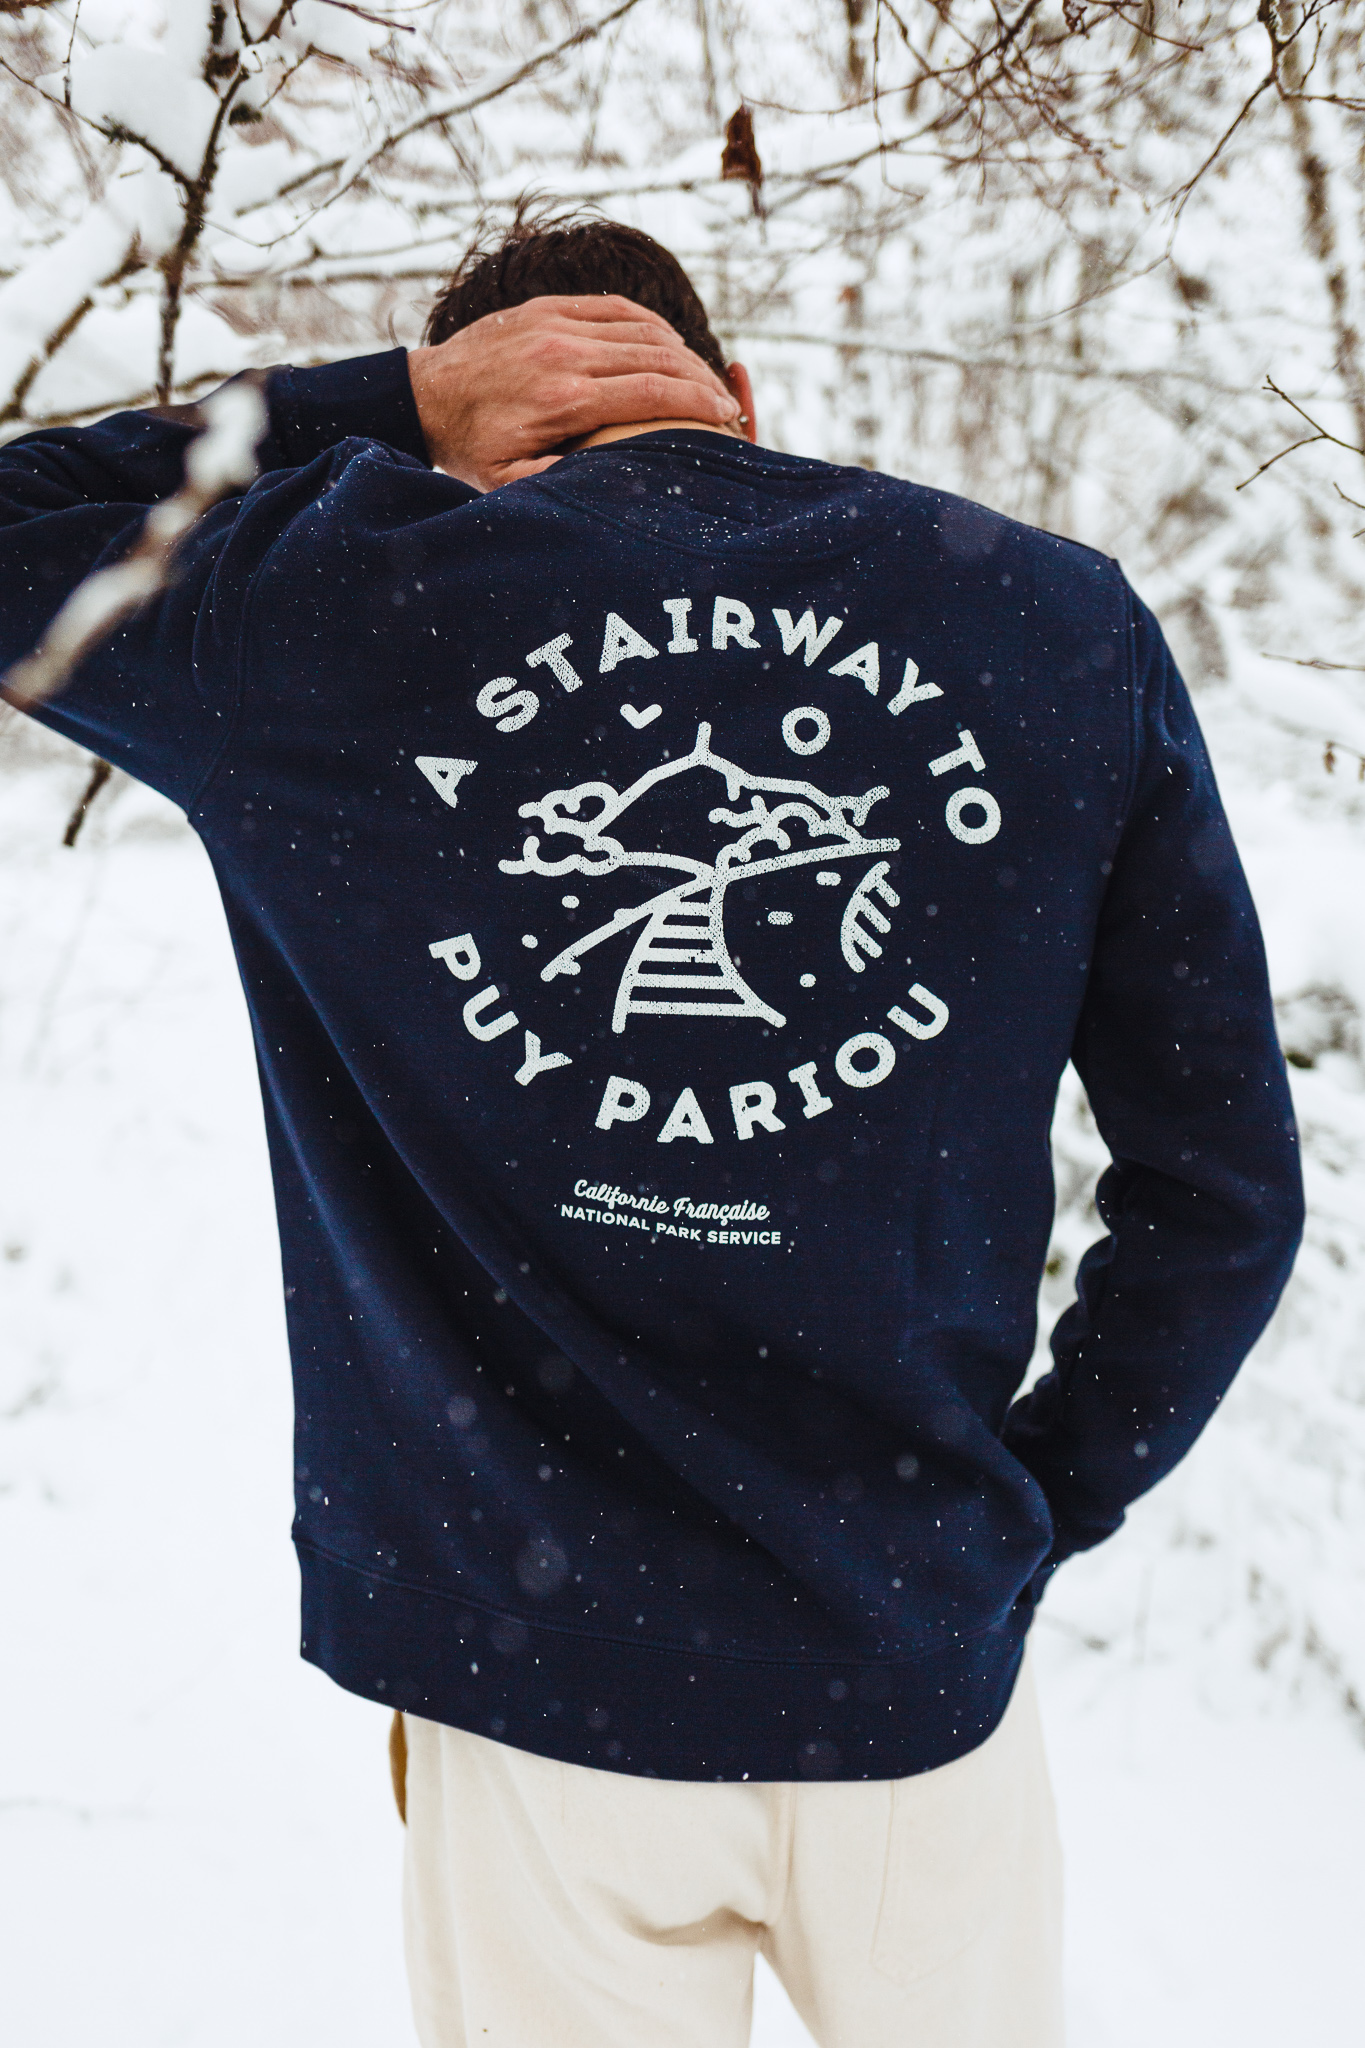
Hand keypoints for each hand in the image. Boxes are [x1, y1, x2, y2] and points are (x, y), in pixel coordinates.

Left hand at [406, 295, 740, 489]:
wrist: (425, 396)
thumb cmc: (471, 449)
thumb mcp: (509, 483)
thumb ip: (560, 482)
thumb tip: (616, 482)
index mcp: (563, 397)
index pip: (652, 391)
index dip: (699, 402)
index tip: (727, 417)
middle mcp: (564, 351)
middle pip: (658, 356)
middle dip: (702, 379)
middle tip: (728, 403)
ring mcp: (556, 322)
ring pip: (642, 328)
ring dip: (683, 352)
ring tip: (705, 378)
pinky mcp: (548, 307)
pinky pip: (616, 309)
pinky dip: (652, 326)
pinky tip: (670, 346)